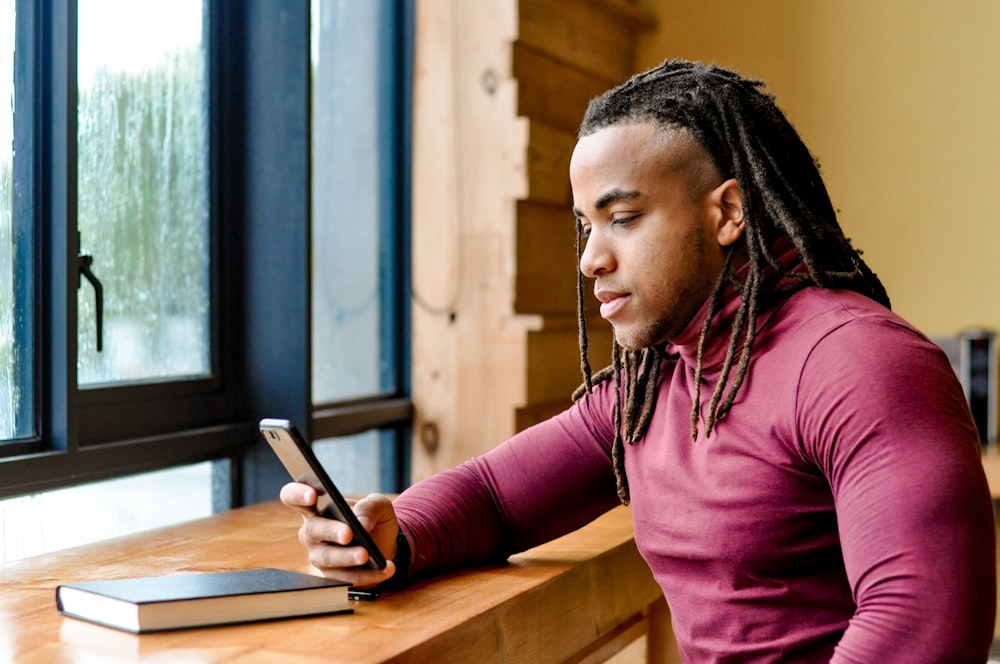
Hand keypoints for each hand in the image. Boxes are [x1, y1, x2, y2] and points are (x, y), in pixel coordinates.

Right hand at [279, 482, 399, 587]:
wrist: (386, 545)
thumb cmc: (373, 519)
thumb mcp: (379, 506)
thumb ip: (370, 507)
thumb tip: (361, 523)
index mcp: (317, 507)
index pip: (293, 496)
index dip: (297, 494)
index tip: (312, 496)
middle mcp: (312, 531)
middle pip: (311, 529)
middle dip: (330, 531)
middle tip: (348, 533)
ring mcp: (319, 555)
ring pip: (327, 557)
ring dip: (347, 556)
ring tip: (366, 554)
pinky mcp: (332, 576)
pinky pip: (347, 577)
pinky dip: (368, 574)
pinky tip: (386, 567)